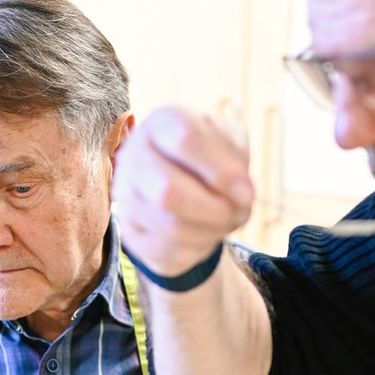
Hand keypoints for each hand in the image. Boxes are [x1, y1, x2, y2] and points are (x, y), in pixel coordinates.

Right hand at [112, 106, 254, 277]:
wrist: (184, 190)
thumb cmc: (210, 162)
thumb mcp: (230, 146)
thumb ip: (237, 161)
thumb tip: (242, 194)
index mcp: (161, 123)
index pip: (184, 140)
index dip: (221, 171)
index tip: (247, 191)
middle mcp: (134, 156)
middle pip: (167, 192)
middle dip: (214, 210)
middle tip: (238, 213)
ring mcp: (126, 196)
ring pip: (170, 227)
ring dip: (211, 230)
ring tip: (226, 221)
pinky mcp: (131, 232)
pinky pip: (167, 250)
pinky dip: (197, 247)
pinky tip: (207, 233)